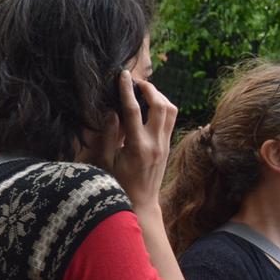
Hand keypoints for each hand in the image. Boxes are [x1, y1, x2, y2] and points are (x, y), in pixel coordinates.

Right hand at [107, 72, 177, 211]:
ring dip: (159, 96)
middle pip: (159, 105)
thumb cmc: (119, 184)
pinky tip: (151, 106)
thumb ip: (109, 135)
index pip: (133, 111)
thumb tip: (112, 111)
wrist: (141, 203)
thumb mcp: (108, 161)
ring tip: (145, 91)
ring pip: (170, 110)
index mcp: (137, 147)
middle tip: (136, 81)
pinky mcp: (168, 145)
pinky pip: (171, 119)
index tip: (123, 75)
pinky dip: (163, 107)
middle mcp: (155, 143)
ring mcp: (164, 144)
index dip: (127, 90)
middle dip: (149, 88)